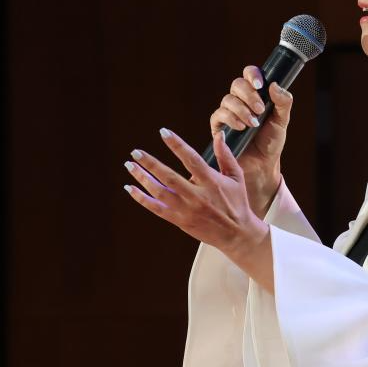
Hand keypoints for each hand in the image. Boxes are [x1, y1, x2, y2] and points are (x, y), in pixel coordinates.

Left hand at [124, 127, 268, 259]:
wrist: (236, 234)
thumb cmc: (237, 202)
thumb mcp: (236, 177)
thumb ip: (225, 155)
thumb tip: (218, 135)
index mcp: (211, 182)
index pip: (191, 159)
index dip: (177, 145)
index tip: (164, 132)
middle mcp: (197, 196)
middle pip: (169, 177)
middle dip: (151, 163)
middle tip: (136, 152)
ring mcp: (187, 210)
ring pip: (160, 193)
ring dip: (142, 178)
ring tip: (130, 165)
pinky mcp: (180, 221)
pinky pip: (157, 209)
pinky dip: (142, 199)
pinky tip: (131, 188)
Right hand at [210, 65, 292, 211]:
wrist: (262, 164)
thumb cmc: (271, 141)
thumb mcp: (282, 121)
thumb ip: (283, 102)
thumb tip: (274, 85)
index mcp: (255, 94)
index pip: (250, 75)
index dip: (252, 74)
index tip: (260, 84)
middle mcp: (240, 100)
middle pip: (237, 84)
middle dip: (249, 95)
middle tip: (260, 109)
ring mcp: (228, 112)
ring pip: (228, 100)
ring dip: (241, 110)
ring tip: (253, 124)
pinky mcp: (219, 126)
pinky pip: (218, 115)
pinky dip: (230, 119)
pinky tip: (241, 128)